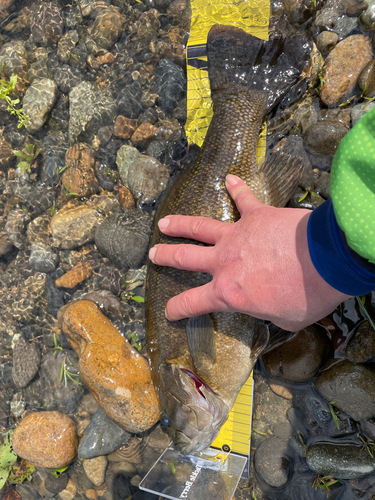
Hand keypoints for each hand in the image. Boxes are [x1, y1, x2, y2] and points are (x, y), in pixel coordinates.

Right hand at [148, 174, 350, 330]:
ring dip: (180, 224)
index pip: (192, 302)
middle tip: (153, 254)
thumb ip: (265, 312)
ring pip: (200, 228)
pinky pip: (243, 198)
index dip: (177, 309)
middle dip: (165, 256)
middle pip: (185, 258)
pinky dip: (236, 188)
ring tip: (164, 223)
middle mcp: (224, 262)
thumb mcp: (283, 319)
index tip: (168, 311)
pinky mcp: (256, 215)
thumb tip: (264, 306)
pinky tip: (229, 178)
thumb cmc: (307, 295)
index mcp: (228, 292)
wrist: (327, 259)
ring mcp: (237, 235)